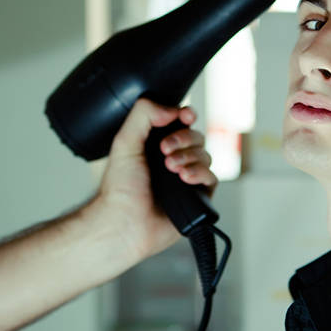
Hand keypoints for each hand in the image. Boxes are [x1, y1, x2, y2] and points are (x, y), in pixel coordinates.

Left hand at [91, 98, 217, 262]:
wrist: (125, 222)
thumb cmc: (119, 190)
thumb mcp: (125, 142)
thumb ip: (144, 115)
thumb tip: (172, 108)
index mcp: (155, 145)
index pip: (180, 122)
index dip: (186, 116)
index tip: (184, 116)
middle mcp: (173, 159)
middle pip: (195, 136)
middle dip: (184, 139)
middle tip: (165, 150)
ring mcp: (186, 177)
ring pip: (205, 154)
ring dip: (190, 157)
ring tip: (171, 169)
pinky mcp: (198, 196)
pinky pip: (211, 177)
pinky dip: (200, 174)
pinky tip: (185, 179)